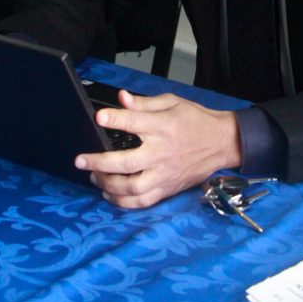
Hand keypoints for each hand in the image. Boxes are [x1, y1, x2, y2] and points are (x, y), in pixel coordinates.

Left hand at [75, 90, 241, 207]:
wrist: (222, 143)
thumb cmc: (195, 120)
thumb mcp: (172, 103)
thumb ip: (144, 103)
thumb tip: (121, 99)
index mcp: (163, 127)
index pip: (135, 122)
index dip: (115, 119)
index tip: (98, 118)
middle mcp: (162, 153)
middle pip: (127, 163)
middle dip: (100, 163)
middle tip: (80, 161)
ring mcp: (164, 174)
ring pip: (132, 187)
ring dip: (108, 184)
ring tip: (93, 177)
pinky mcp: (167, 189)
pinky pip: (142, 201)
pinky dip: (123, 202)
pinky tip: (109, 195)